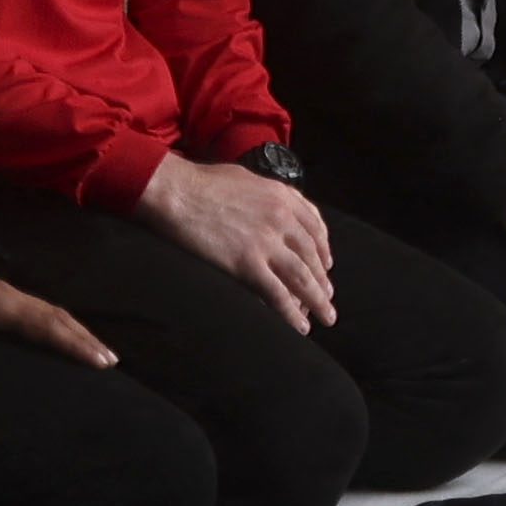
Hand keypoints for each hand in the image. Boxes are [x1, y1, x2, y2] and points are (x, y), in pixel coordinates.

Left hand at [0, 226, 119, 400]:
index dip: (73, 342)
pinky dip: (48, 322)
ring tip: (91, 348)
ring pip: (42, 309)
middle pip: (52, 314)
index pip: (43, 323)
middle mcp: (1, 293)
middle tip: (110, 360)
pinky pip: (28, 309)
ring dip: (68, 328)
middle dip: (82, 336)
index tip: (102, 360)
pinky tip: (47, 333)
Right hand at [142, 148, 341, 331]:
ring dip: (317, 301)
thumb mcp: (247, 179)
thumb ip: (267, 196)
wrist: (176, 192)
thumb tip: (272, 208)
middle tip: (328, 299)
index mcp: (282, 196)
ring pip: (302, 277)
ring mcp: (266, 242)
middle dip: (323, 281)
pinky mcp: (247, 263)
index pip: (315, 227)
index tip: (326, 265)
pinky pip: (277, 294)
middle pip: (312, 256)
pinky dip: (291, 314)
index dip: (323, 250)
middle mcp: (281, 218)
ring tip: (325, 317)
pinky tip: (300, 327)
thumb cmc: (202, 183)